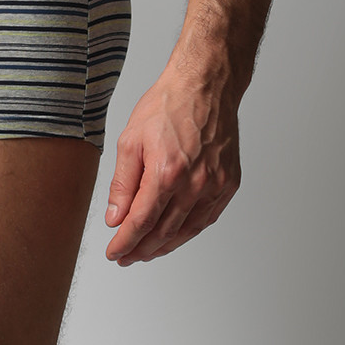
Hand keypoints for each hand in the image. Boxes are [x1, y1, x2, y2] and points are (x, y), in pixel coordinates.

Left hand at [104, 64, 240, 264]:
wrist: (205, 87)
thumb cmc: (168, 106)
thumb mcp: (131, 140)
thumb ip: (122, 184)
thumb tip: (115, 217)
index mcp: (166, 173)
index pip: (141, 222)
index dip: (125, 242)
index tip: (114, 252)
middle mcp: (194, 184)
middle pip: (164, 232)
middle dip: (141, 249)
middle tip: (126, 257)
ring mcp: (215, 186)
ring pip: (187, 231)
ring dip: (164, 246)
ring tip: (146, 252)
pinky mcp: (229, 184)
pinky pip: (207, 219)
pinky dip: (188, 232)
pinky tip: (174, 235)